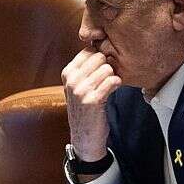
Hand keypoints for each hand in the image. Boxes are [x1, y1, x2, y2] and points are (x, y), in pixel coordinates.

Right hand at [62, 47, 122, 161]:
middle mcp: (71, 80)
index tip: (103, 68)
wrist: (84, 137)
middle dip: (107, 65)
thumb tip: (100, 46)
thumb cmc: (85, 108)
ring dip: (112, 76)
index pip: (88, 51)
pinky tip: (114, 89)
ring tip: (110, 85)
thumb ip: (85, 68)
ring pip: (107, 68)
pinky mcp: (93, 100)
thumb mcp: (78, 86)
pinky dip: (116, 84)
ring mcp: (80, 90)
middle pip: (99, 57)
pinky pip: (112, 81)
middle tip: (108, 77)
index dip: (100, 58)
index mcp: (67, 73)